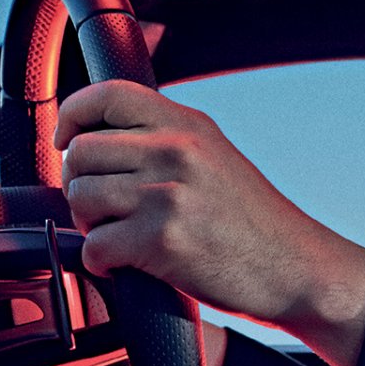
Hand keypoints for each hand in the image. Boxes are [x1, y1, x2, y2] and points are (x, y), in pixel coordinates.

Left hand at [56, 81, 364, 365]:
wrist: (299, 270)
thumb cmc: (256, 227)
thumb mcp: (216, 159)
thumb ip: (167, 142)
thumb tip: (102, 144)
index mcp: (188, 124)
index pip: (106, 95)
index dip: (72, 117)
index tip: (65, 142)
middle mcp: (176, 150)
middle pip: (81, 153)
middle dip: (80, 186)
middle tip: (103, 210)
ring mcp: (168, 193)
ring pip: (81, 197)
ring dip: (89, 225)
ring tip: (116, 238)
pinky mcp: (161, 239)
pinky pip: (95, 246)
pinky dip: (101, 262)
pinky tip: (123, 266)